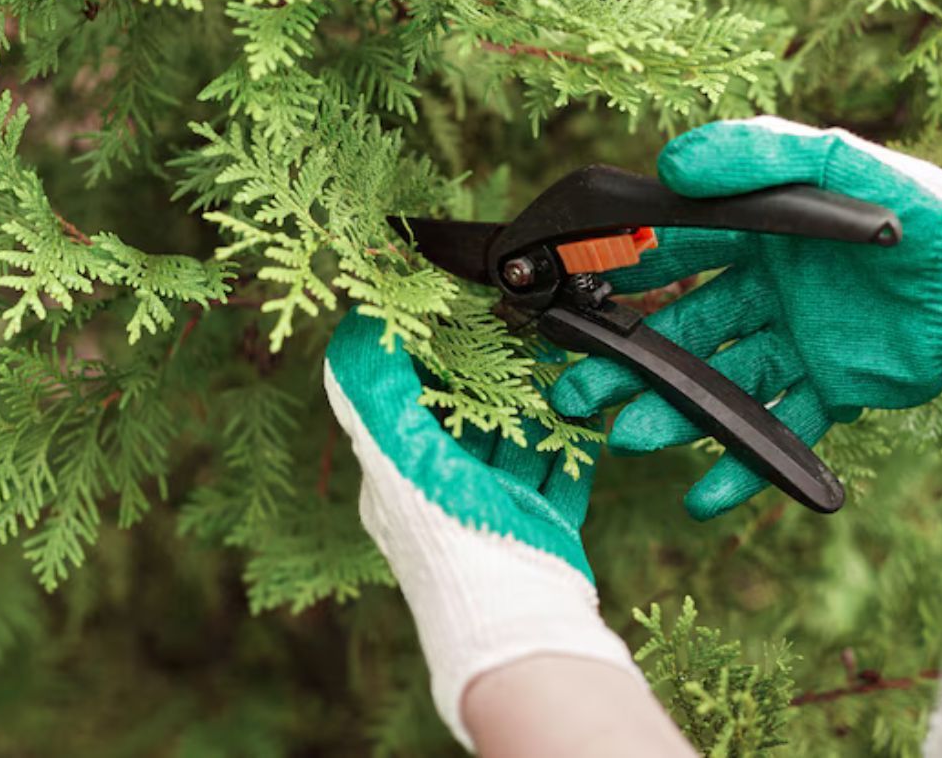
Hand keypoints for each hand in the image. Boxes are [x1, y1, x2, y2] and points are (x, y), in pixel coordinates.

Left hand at [324, 310, 636, 747]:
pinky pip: (559, 476)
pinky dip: (572, 445)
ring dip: (536, 406)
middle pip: (469, 420)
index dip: (430, 360)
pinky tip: (586, 417)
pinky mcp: (541, 531)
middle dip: (492, 379)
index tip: (457, 319)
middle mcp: (444, 491)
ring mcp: (495, 512)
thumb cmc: (447, 539)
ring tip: (557, 366)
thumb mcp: (398, 456)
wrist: (515, 623)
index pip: (410, 401)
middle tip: (519, 335)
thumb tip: (356, 328)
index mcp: (400, 474)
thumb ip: (374, 394)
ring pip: (516, 444)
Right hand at [550, 117, 941, 519]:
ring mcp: (790, 347)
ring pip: (717, 386)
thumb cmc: (910, 208)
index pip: (671, 257)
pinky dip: (743, 467)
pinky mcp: (827, 393)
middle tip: (578, 392)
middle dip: (627, 363)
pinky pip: (778, 432)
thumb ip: (755, 151)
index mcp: (751, 239)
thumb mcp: (831, 161)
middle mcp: (760, 294)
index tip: (573, 296)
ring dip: (673, 414)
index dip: (621, 276)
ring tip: (630, 440)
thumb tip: (672, 165)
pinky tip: (702, 497)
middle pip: (679, 333)